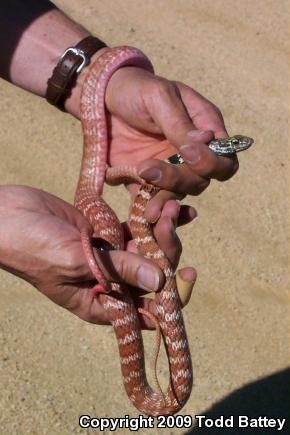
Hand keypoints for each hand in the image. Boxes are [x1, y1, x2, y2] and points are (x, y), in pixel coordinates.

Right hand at [0, 185, 195, 327]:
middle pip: (152, 276)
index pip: (145, 311)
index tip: (187, 276)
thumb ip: (118, 269)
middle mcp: (110, 284)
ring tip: (173, 207)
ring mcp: (110, 257)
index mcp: (101, 304)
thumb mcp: (75, 261)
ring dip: (164, 232)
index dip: (171, 298)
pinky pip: (135, 229)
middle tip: (168, 220)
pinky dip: (152, 219)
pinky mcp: (107, 233)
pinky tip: (171, 206)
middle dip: (166, 251)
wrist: (7, 215)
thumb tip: (160, 282)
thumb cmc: (31, 247)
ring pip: (148, 250)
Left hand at [103, 66, 238, 220]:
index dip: (212, 163)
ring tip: (144, 192)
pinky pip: (153, 199)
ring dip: (164, 197)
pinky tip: (143, 211)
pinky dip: (150, 207)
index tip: (187, 153)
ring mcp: (169, 169)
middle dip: (180, 180)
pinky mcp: (146, 180)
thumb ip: (179, 122)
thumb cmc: (136, 89)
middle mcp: (190, 153)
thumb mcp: (158, 97)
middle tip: (148, 168)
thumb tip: (206, 140)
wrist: (101, 99)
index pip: (224, 158)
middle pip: (201, 180)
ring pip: (178, 194)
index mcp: (203, 128)